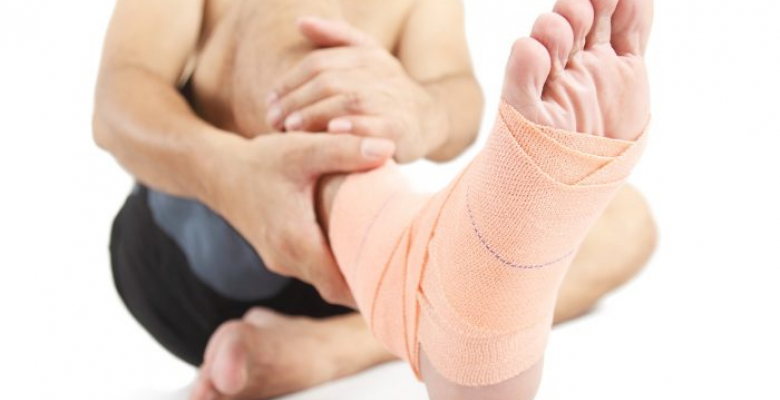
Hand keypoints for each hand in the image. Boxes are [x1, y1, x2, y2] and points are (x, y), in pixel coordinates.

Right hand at [207, 132, 394, 306]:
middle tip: (405, 276)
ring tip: (390, 260)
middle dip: (368, 284)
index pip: (342, 286)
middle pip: (337, 288)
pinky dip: (336, 264)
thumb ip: (344, 149)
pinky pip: (314, 268)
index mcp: (296, 242)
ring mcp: (281, 260)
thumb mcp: (301, 150)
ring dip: (352, 273)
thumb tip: (387, 148)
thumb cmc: (258, 160)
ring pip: (325, 280)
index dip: (372, 288)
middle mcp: (287, 260)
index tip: (402, 284)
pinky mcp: (279, 253)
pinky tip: (360, 245)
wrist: (214, 171)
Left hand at [265, 17, 447, 163]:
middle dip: (296, 101)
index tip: (270, 101)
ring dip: (314, 115)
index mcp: (368, 55)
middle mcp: (381, 73)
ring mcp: (392, 100)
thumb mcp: (366, 58)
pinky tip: (329, 133)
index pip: (319, 63)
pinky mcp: (401, 128)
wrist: (430, 120)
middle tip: (274, 119)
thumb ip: (335, 38)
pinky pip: (373, 126)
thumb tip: (301, 22)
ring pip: (347, 102)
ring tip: (290, 128)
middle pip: (329, 82)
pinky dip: (350, 128)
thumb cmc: (386, 91)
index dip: (290, 81)